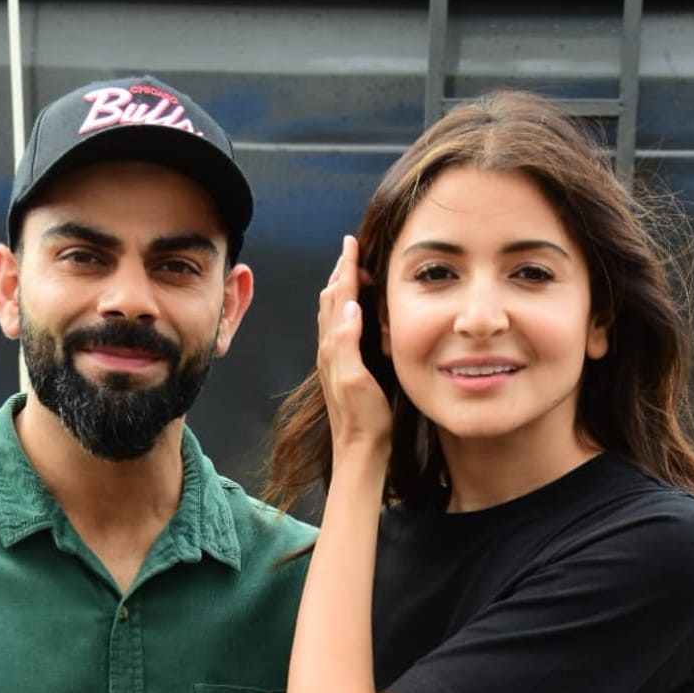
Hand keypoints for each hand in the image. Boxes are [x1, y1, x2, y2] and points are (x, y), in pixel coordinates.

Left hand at [317, 235, 392, 456]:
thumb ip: (349, 343)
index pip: (340, 296)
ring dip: (341, 288)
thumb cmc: (363, 419)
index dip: (346, 267)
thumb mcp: (357, 379)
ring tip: (350, 271)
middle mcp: (330, 349)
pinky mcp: (342, 369)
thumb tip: (351, 306)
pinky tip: (352, 313)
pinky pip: (339, 328)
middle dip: (342, 271)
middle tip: (352, 249)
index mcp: (335, 346)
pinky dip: (345, 309)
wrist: (359, 451)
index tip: (351, 241)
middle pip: (332, 300)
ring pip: (334, 313)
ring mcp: (334, 360)